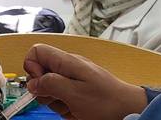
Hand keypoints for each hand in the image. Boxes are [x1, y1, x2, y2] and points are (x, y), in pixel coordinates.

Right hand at [23, 44, 147, 119]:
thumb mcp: (74, 94)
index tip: (40, 84)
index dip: (32, 67)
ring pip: (48, 87)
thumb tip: (33, 82)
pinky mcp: (76, 92)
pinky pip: (60, 97)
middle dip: (43, 88)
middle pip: (40, 72)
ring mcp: (72, 80)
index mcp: (67, 62)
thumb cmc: (106, 101)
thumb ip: (50, 84)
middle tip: (57, 98)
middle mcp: (68, 68)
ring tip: (70, 105)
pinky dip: (63, 105)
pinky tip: (75, 109)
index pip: (37, 51)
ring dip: (54, 100)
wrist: (128, 110)